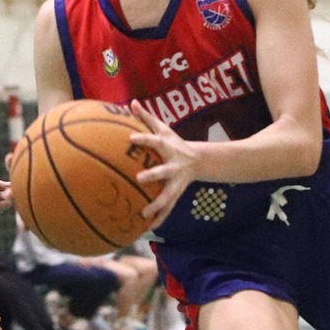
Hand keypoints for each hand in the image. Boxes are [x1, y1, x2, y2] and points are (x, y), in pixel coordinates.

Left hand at [129, 102, 200, 227]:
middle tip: (139, 178)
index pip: (154, 141)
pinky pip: (168, 208)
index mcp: (168, 148)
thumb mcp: (164, 128)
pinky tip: (150, 228)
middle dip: (153, 175)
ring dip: (157, 205)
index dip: (144, 139)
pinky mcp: (176, 193)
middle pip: (163, 171)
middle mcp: (173, 166)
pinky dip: (160, 218)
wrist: (199, 160)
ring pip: (167, 196)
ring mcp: (176, 182)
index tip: (130, 138)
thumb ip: (147, 117)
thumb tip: (131, 102)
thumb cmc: (174, 142)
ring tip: (143, 214)